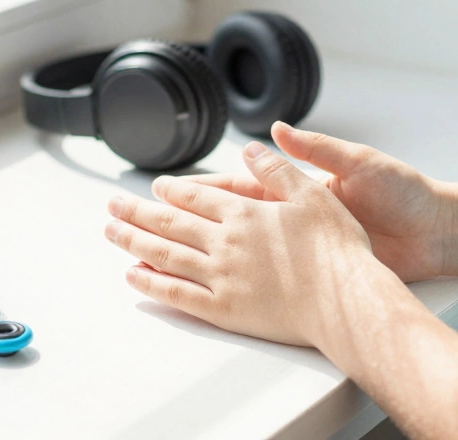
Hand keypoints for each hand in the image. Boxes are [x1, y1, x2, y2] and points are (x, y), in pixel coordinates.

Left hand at [103, 140, 380, 347]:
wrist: (346, 302)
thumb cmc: (337, 251)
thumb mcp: (313, 195)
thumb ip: (277, 169)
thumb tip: (250, 146)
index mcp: (245, 212)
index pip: (196, 196)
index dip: (172, 190)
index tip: (154, 187)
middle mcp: (225, 242)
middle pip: (170, 222)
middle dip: (137, 212)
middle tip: (112, 205)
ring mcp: (221, 277)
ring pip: (165, 254)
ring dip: (134, 241)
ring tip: (111, 232)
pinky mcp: (224, 310)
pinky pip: (176, 294)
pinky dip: (151, 283)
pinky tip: (134, 276)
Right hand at [184, 122, 448, 282]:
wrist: (437, 230)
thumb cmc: (404, 192)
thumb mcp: (360, 163)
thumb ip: (317, 150)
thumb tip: (279, 129)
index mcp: (301, 188)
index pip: (241, 187)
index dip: (203, 189)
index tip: (167, 188)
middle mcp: (294, 218)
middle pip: (231, 221)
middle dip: (190, 220)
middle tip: (149, 221)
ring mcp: (302, 248)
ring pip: (243, 252)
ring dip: (206, 255)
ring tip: (165, 258)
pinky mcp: (317, 271)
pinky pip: (271, 277)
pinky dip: (241, 282)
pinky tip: (213, 288)